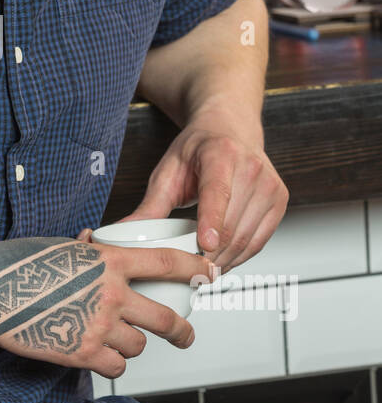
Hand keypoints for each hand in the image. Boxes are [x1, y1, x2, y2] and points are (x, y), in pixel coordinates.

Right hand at [0, 240, 214, 378]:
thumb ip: (89, 251)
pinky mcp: (83, 354)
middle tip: (186, 336)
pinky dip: (109, 363)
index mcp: (109, 261)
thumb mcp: (63, 247)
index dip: (194, 269)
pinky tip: (94, 353)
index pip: (166, 264)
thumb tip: (94, 241)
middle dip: (182, 331)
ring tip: (111, 338)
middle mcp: (111, 294)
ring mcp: (99, 326)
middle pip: (165, 319)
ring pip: (139, 346)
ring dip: (130, 345)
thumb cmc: (19, 265)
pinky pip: (116, 366)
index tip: (208, 274)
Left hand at [99, 110, 288, 272]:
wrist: (230, 129)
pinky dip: (239, 257)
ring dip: (223, 260)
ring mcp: (270, 184)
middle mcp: (252, 167)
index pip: (218, 191)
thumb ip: (150, 205)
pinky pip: (260, 240)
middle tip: (186, 273)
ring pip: (246, 238)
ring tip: (200, 272)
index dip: (212, 221)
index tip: (204, 246)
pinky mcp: (280, 200)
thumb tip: (122, 233)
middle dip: (209, 255)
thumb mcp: (168, 170)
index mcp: (221, 153)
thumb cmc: (198, 149)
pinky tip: (221, 261)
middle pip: (232, 223)